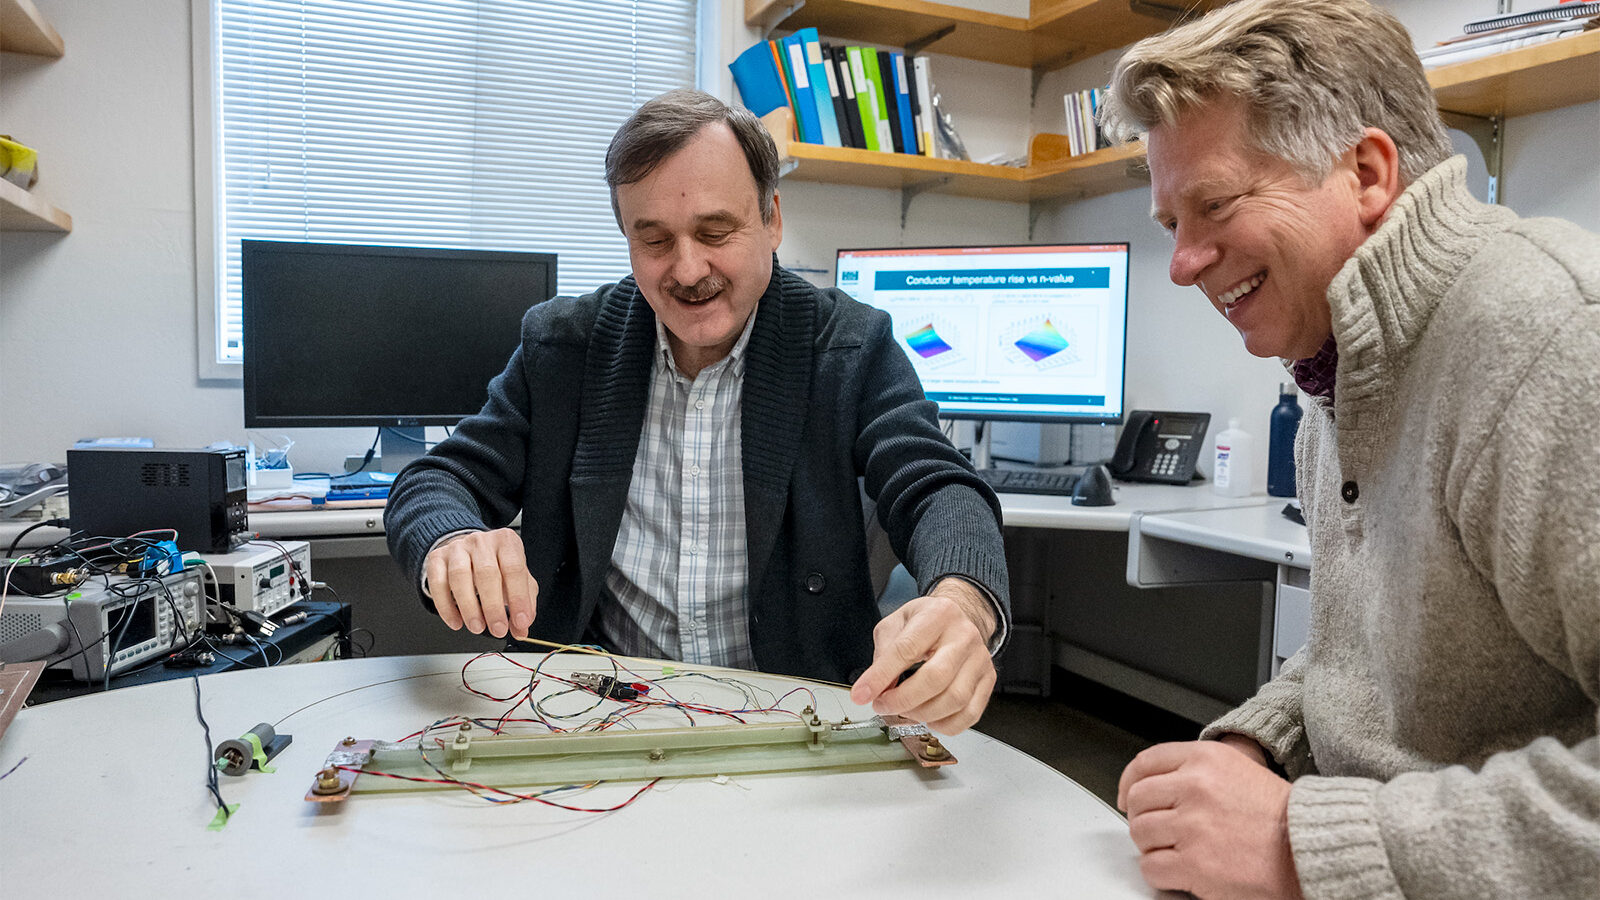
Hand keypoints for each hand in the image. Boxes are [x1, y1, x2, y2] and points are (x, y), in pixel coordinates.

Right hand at [423, 528, 537, 640]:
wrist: (470, 551)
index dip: (518, 598)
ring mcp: (457, 548)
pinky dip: (445, 607)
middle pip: (486, 573)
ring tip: (477, 627)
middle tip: (498, 629)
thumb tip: (522, 628)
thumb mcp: (519, 580)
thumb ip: (525, 604)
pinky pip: (438, 583)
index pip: (514, 569)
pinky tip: (456, 621)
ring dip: (469, 607)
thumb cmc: (498, 567)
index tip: (520, 621)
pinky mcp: (437, 558)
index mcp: (506, 542)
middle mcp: (481, 542)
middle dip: (493, 607)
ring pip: (459, 576)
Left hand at [848, 578, 996, 734]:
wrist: (959, 617)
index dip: (881, 676)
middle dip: (903, 700)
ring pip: (954, 700)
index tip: (861, 695)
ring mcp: (980, 659)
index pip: (906, 649)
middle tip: (882, 705)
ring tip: (904, 710)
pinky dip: (945, 725)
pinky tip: (929, 717)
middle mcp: (964, 636)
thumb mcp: (895, 624)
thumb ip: (883, 654)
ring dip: (922, 714)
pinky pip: (970, 713)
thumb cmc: (925, 622)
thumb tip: (875, 689)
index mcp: (938, 615)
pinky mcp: (988, 679)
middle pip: (936, 678)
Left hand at [1117, 741, 1301, 899]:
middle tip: (1159, 831)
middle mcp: (1195, 787)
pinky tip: (1179, 871)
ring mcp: (1193, 825)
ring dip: (1153, 846)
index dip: (1129, 782)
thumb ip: (1196, 771)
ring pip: (1140, 833)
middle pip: (1138, 799)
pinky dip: (1160, 873)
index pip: (1145, 763)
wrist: (1310, 848)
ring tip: (1177, 851)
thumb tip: (1155, 785)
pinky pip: (1151, 867)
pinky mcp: (1195, 863)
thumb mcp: (1238, 770)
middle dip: (1143, 818)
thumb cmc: (1282, 816)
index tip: (1126, 796)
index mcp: (1204, 759)